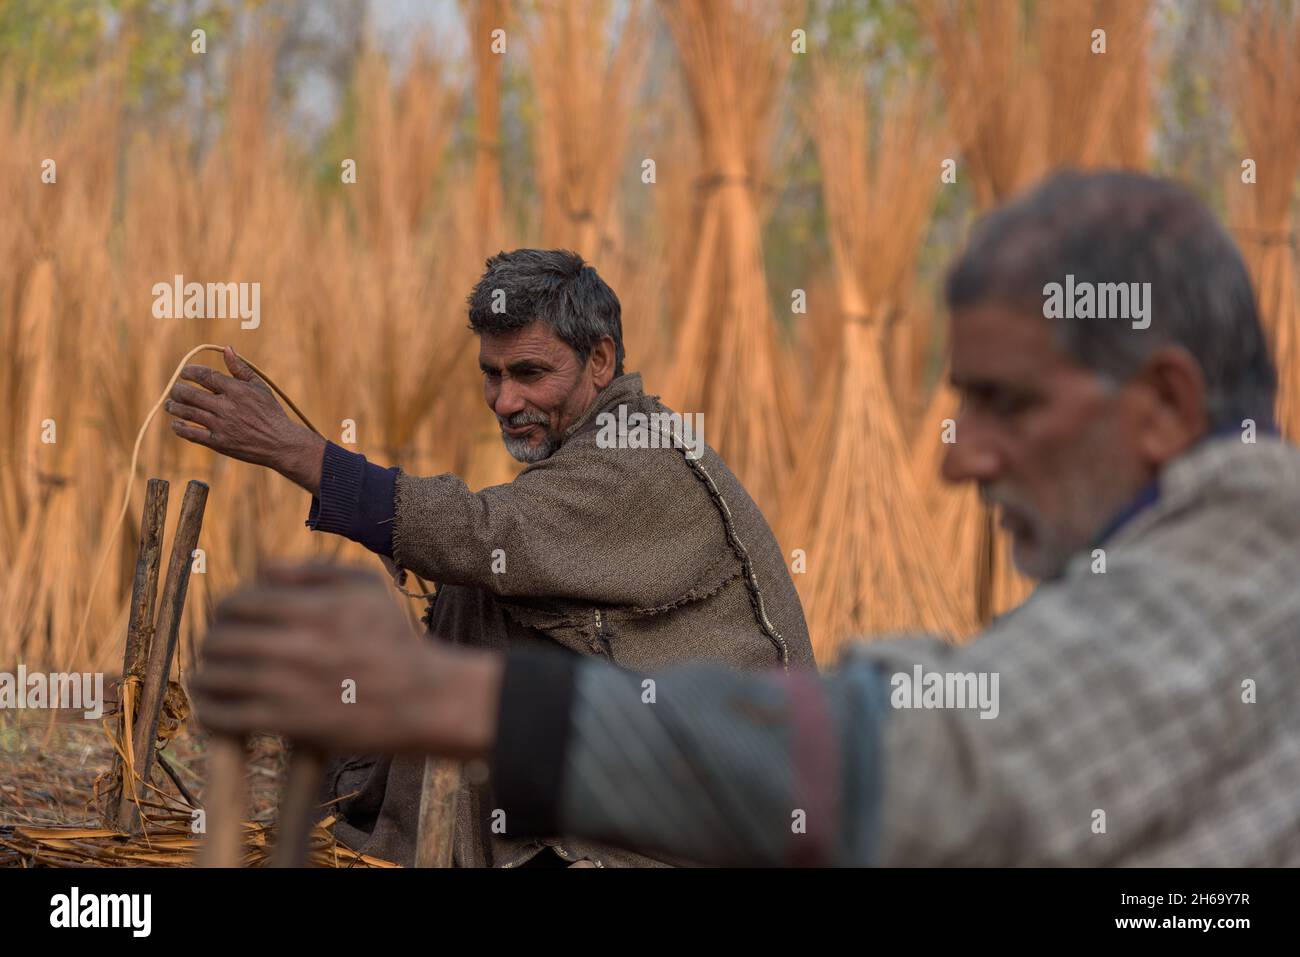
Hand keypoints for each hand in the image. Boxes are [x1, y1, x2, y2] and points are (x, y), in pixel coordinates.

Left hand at [166, 346, 325, 492]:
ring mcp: (220, 425)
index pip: (204, 375)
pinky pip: (191, 433)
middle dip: (177, 390)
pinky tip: (176, 423)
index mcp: (235, 390)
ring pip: (187, 412)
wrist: (279, 443)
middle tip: (175, 389)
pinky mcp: (218, 442)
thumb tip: (226, 348)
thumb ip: (240, 369)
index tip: (184, 372)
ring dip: (174, 407)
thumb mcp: (259, 387)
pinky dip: (179, 427)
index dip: (190, 372)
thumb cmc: (270, 413)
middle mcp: (225, 406)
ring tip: (170, 405)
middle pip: (190, 394)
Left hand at [191, 563, 503, 756]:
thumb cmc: (393, 637)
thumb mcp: (365, 586)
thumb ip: (311, 570)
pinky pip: (228, 718)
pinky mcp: (290, 724)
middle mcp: (299, 645)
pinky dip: (211, 713)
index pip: (239, 603)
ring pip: (217, 678)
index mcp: (314, 608)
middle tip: (217, 649)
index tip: (228, 619)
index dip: (225, 610)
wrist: (422, 697)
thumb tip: (261, 570)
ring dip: (205, 677)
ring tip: (208, 678)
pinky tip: (213, 709)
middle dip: (213, 642)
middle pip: (221, 639)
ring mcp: (291, 687)